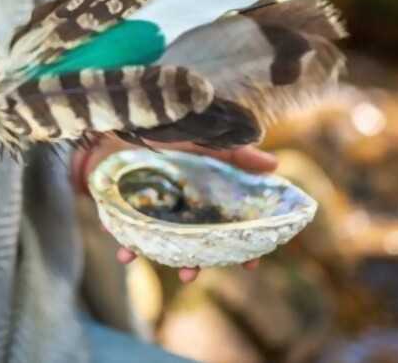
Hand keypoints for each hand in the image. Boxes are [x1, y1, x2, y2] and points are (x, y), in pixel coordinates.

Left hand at [72, 136, 277, 282]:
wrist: (129, 121)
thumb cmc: (171, 134)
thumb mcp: (207, 143)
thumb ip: (238, 155)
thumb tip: (274, 165)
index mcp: (205, 198)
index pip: (228, 229)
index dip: (242, 247)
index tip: (251, 263)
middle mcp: (182, 210)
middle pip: (194, 244)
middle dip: (194, 263)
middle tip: (190, 274)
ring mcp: (156, 212)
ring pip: (162, 245)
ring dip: (157, 258)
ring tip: (152, 264)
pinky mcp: (129, 210)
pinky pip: (128, 233)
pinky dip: (125, 243)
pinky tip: (123, 249)